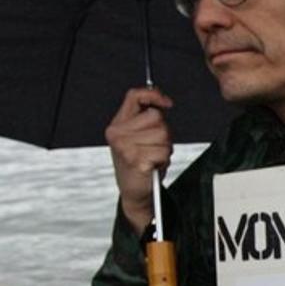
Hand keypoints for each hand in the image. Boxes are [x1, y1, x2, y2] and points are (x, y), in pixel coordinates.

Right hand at [105, 86, 174, 232]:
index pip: (135, 96)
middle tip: (154, 146)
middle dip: (164, 131)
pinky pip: (164, 151)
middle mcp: (118, 134)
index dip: (153, 94)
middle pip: (156, 116)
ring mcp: (125, 147)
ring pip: (163, 134)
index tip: (167, 103)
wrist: (133, 191)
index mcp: (117, 124)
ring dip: (165, 147)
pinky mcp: (136, 160)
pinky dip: (164, 159)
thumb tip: (162, 101)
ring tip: (153, 156)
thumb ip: (146, 116)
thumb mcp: (138, 135)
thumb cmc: (138, 162)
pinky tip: (153, 165)